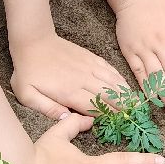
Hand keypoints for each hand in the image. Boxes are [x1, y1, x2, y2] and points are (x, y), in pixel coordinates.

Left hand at [10, 31, 130, 119]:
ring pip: (112, 81)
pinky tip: (125, 84)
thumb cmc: (28, 71)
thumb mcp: (27, 94)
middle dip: (123, 106)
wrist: (33, 41)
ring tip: (136, 103)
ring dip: (125, 93)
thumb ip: (48, 109)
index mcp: (69, 91)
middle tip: (136, 116)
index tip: (121, 123)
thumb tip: (68, 120)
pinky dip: (119, 78)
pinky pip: (109, 69)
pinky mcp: (90, 57)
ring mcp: (88, 66)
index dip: (109, 116)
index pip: (94, 107)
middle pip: (108, 95)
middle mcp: (83, 79)